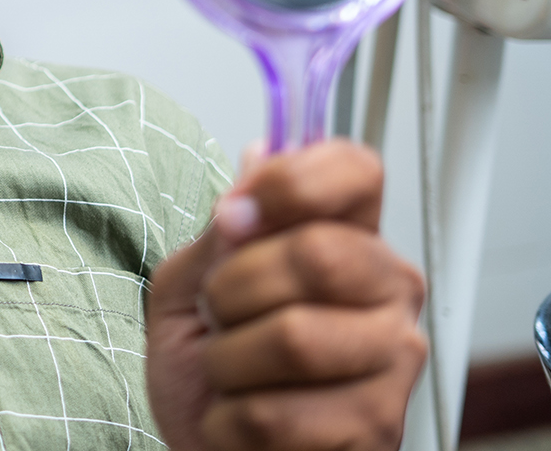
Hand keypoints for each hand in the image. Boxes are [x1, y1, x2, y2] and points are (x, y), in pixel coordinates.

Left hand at [146, 140, 425, 450]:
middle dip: (233, 287)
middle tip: (219, 314)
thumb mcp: (188, 283)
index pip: (357, 171)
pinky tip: (241, 417)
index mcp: (349, 238)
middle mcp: (389, 292)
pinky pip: (277, 413)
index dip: (290, 182)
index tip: (235, 213)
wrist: (205, 444)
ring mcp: (394, 363)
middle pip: (317, 253)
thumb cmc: (205, 363)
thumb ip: (223, 229)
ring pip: (294, 337)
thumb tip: (259, 160)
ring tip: (229, 371)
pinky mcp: (376, 431)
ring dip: (227, 359)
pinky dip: (229, 418)